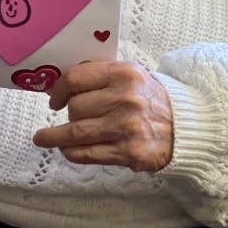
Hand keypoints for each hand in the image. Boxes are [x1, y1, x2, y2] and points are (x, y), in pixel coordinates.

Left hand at [32, 61, 172, 171]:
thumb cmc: (149, 99)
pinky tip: (65, 150)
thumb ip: (100, 76)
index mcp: (124, 74)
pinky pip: (87, 154)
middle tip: (69, 117)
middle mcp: (125, 99)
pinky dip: (71, 152)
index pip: (76, 78)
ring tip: (43, 138)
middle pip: (75, 107)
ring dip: (54, 137)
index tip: (53, 99)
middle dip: (67, 113)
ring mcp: (126, 127)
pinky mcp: (128, 152)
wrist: (184, 126)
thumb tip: (60, 85)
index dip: (58, 89)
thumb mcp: (131, 75)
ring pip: (76, 132)